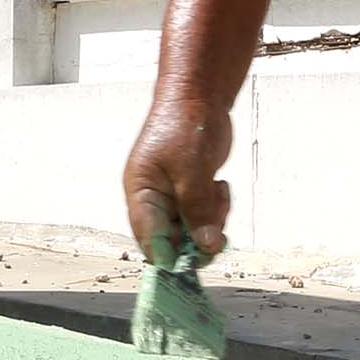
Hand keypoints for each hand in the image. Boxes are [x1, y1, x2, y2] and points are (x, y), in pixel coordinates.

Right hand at [123, 95, 234, 260]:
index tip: (195, 264)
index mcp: (141, 194)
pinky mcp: (190, 193)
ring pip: (192, 231)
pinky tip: (219, 187)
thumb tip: (205, 246)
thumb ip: (198, 210)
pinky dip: (216, 210)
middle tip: (218, 230)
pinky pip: (204, 216)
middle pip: (173, 241)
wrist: (199, 96)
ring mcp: (172, 197)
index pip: (150, 240)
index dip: (172, 257)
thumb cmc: (185, 123)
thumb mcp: (192, 170)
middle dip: (198, 238)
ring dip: (211, 222)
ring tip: (217, 193)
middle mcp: (153, 200)